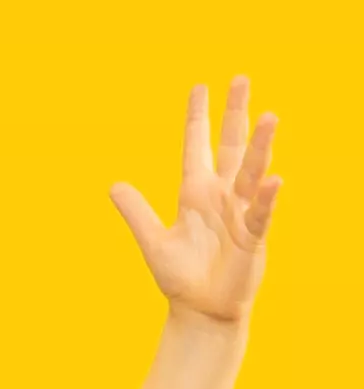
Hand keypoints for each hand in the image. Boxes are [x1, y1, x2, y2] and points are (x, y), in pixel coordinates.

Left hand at [109, 76, 280, 325]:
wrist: (200, 309)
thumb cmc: (180, 277)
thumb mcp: (153, 240)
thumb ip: (136, 213)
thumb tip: (114, 184)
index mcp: (195, 194)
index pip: (197, 147)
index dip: (199, 118)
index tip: (201, 87)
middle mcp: (221, 196)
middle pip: (231, 147)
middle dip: (235, 114)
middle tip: (241, 78)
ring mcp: (240, 213)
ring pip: (252, 172)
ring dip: (260, 146)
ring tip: (269, 116)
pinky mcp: (253, 236)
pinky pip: (262, 212)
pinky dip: (267, 197)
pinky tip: (274, 178)